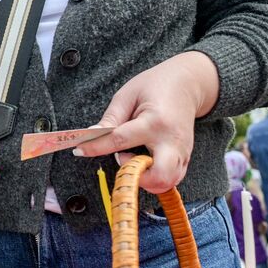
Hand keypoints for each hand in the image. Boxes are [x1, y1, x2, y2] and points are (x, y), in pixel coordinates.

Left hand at [72, 51, 219, 193]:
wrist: (187, 84)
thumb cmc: (155, 86)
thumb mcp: (127, 95)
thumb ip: (111, 118)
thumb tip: (92, 135)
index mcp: (155, 121)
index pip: (121, 141)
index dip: (96, 147)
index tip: (80, 150)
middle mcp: (172, 141)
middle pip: (158, 177)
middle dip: (135, 177)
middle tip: (123, 158)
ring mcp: (182, 152)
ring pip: (166, 183)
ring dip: (145, 179)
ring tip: (134, 158)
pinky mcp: (186, 157)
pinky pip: (172, 179)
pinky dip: (155, 178)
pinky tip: (145, 162)